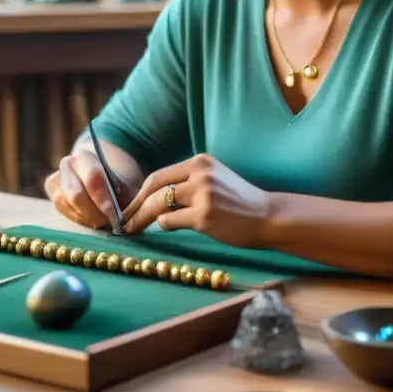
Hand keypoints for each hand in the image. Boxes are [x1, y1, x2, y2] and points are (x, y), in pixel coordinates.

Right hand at [44, 149, 136, 230]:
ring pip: (66, 205)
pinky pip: (61, 211)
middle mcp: (67, 163)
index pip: (93, 178)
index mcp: (87, 156)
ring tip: (101, 221)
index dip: (102, 199)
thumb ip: (124, 199)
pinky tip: (89, 219)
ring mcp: (56, 178)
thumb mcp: (125, 188)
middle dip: (94, 213)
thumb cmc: (115, 185)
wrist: (101, 181)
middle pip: (76, 195)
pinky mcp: (51, 193)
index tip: (113, 215)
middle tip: (109, 223)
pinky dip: (77, 219)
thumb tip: (121, 220)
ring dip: (85, 218)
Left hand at [121, 155, 270, 247]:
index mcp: (200, 162)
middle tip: (124, 220)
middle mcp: (200, 174)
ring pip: (158, 204)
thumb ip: (188, 183)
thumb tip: (155, 198)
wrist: (268, 216)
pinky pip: (170, 221)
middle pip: (154, 188)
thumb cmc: (240, 202)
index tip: (130, 206)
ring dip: (142, 218)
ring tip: (133, 228)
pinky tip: (166, 229)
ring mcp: (202, 194)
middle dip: (134, 206)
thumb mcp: (214, 180)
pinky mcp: (205, 216)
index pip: (159, 176)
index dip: (140, 193)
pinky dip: (164, 226)